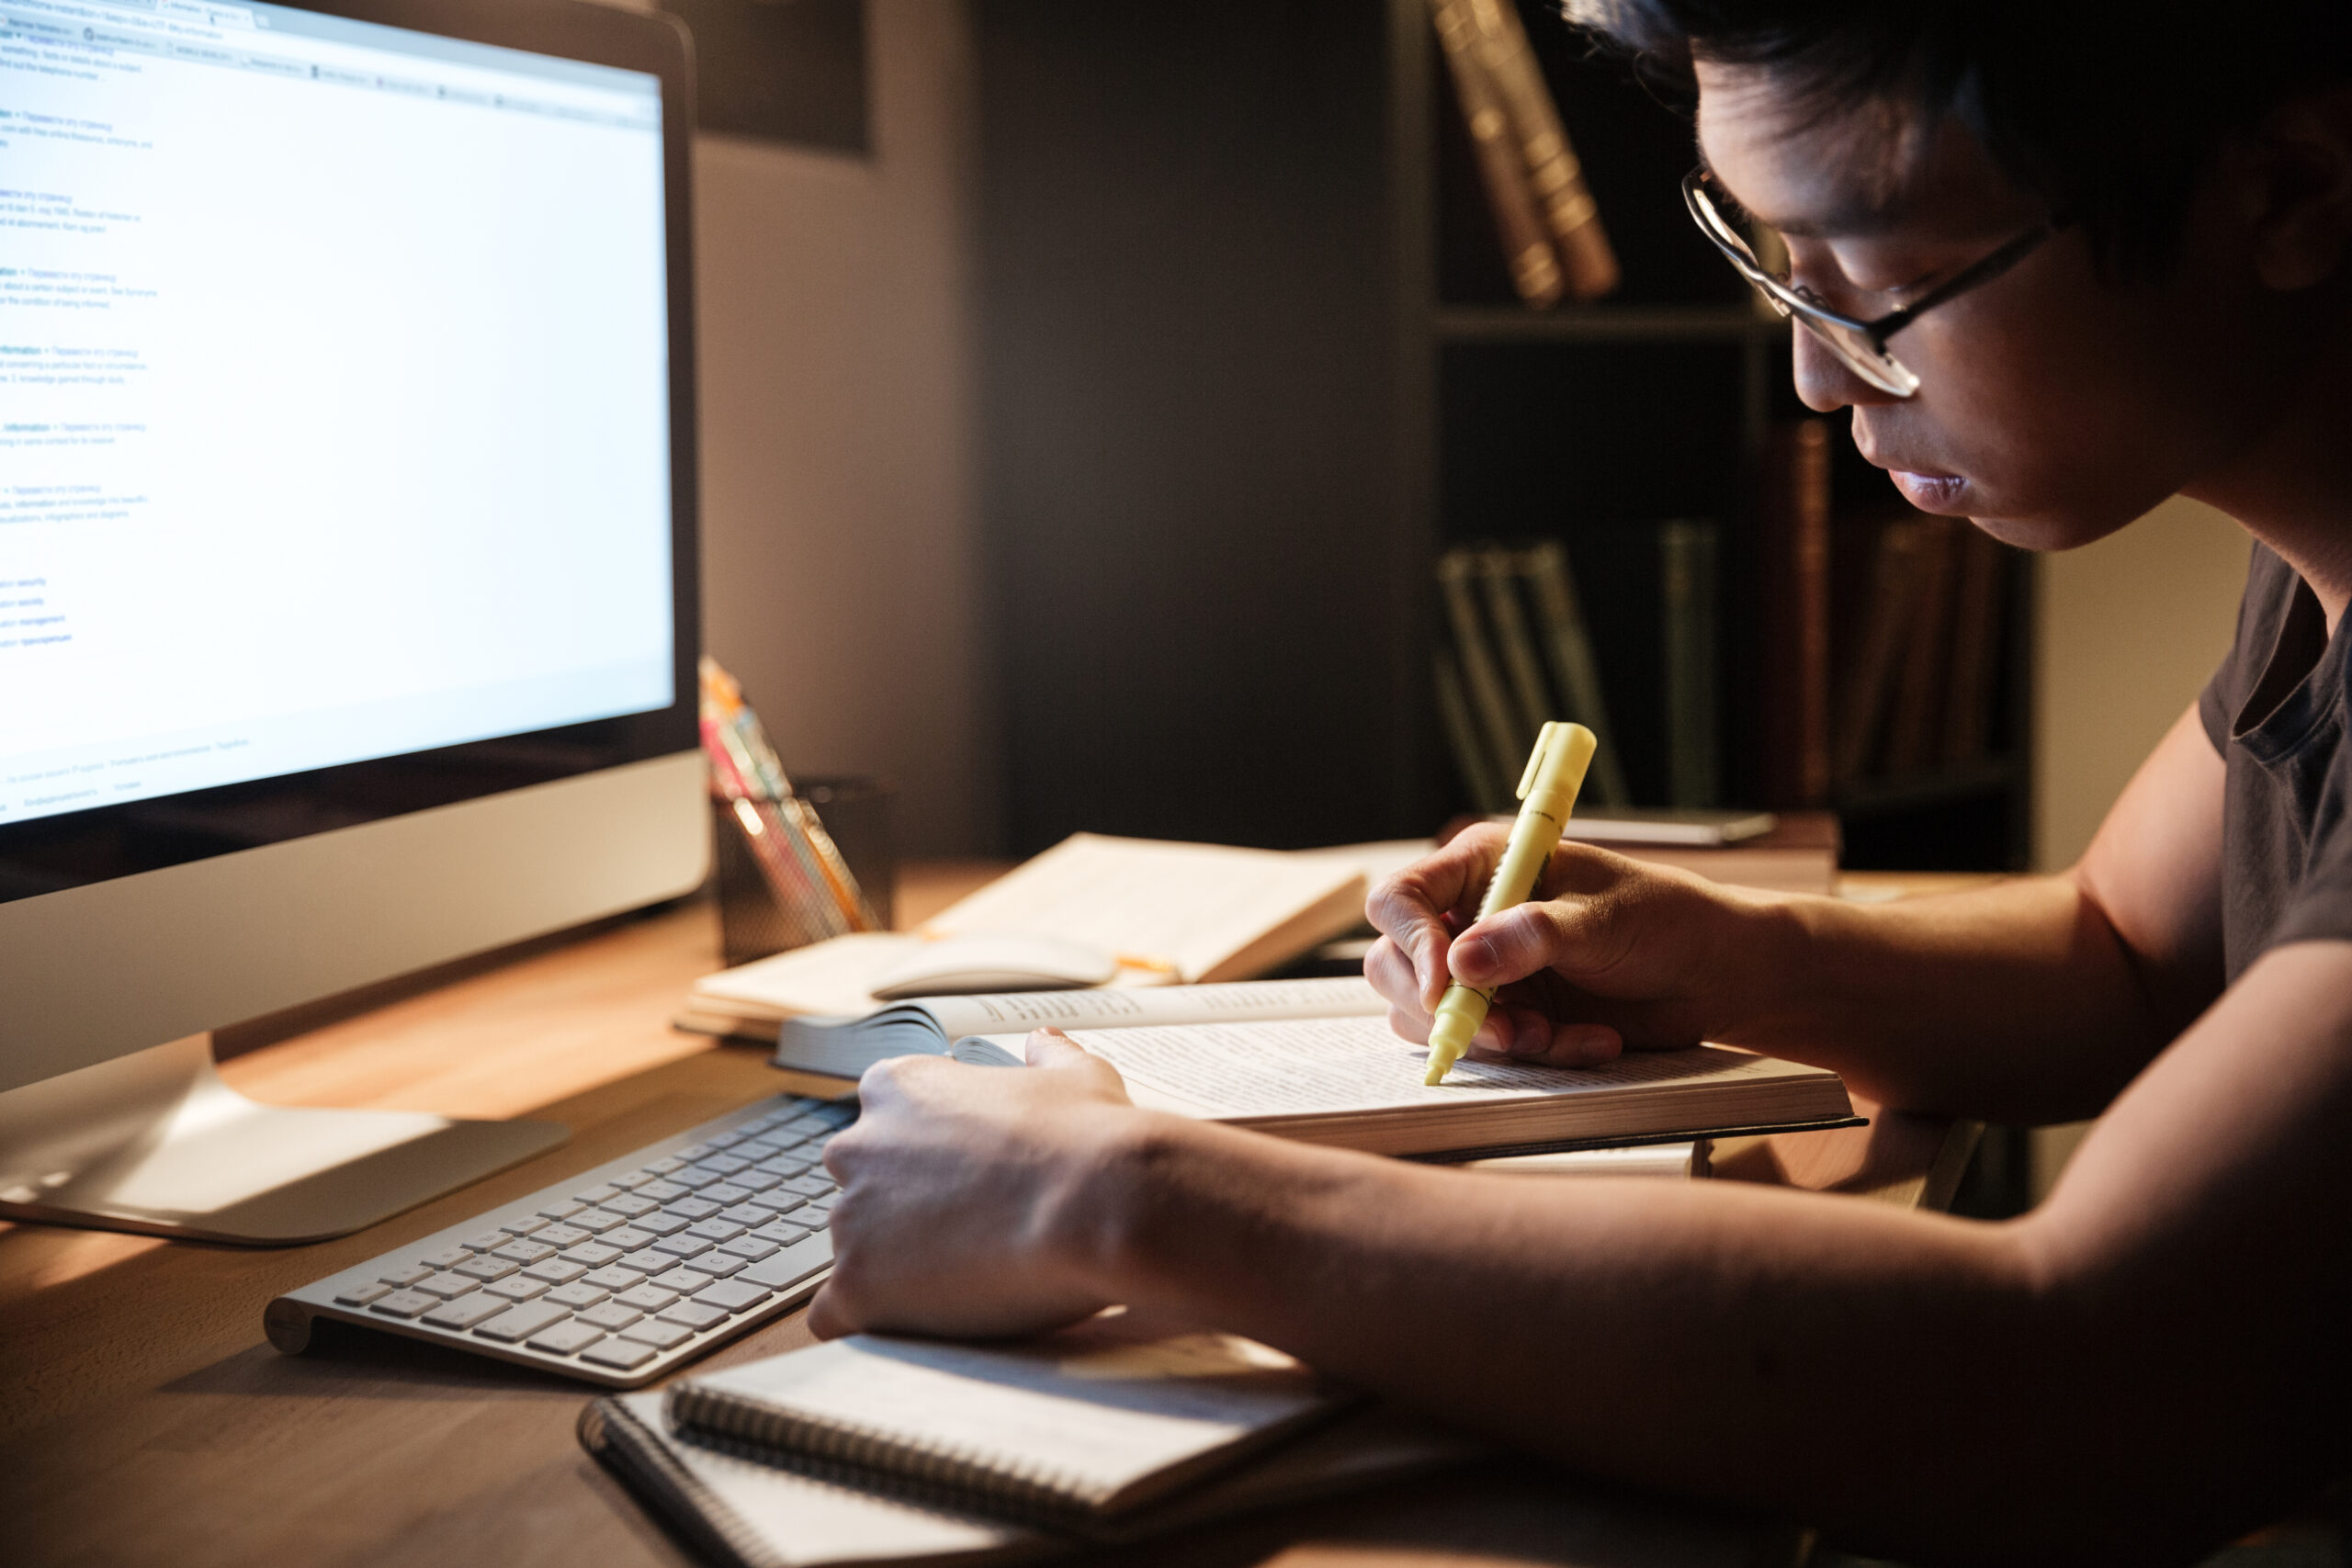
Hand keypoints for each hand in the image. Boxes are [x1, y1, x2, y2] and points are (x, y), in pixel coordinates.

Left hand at [806, 1029, 1141, 1340]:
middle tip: (968, 1229)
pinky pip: (832, 1315)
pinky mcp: (856, 1285)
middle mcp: (857, 1146)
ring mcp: (850, 1219)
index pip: (883, 1122)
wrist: (1096, 1204)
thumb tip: (1044, 1041)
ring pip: (854, 1250)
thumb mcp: (1076, 1077)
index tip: (967, 1178)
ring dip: (893, 1266)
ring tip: (965, 1280)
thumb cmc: (1088, 1137)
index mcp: (897, 1087)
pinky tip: (907, 1322)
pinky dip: (864, 1320)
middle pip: (862, 1186)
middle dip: (902, 1209)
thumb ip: (1048, 1056)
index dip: (926, 1157)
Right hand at [1364, 825, 1788, 1065]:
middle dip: (1447, 1009)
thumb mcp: (1602, 920)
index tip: (1443, 986)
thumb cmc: (1665, 921)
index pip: (1402, 897)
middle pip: (1395, 966)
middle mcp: (1470, 916)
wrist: (1714, 975)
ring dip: (1497, 1039)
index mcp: (1484, 866)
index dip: (1410, 942)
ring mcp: (1484, 972)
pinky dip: (1537, 1055)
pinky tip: (1590, 1041)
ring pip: (1434, 1019)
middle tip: (1509, 1033)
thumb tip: (1459, 963)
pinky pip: (1488, 1049)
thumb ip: (1532, 937)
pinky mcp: (1508, 1016)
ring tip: (1562, 1035)